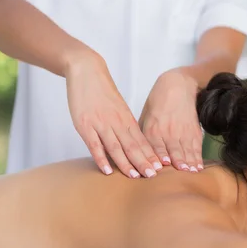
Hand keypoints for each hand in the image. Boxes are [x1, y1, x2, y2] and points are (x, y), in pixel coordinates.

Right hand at [64, 51, 161, 177]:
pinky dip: (101, 159)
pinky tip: (107, 171)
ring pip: (116, 147)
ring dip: (126, 163)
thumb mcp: (118, 108)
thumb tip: (133, 145)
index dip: (150, 155)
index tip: (161, 168)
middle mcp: (116, 123)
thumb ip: (125, 126)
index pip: (141, 141)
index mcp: (126, 119)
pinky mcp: (85, 125)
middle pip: (132, 146)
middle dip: (143, 162)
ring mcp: (101, 124)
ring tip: (135, 177)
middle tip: (153, 177)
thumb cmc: (102, 92)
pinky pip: (94, 145)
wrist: (87, 70)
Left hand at [139, 68, 203, 171]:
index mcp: (153, 129)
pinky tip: (197, 167)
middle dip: (176, 161)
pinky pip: (195, 148)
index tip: (161, 166)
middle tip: (178, 172)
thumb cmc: (158, 104)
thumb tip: (135, 156)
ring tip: (189, 172)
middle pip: (172, 149)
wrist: (177, 86)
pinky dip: (197, 158)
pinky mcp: (193, 132)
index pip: (155, 145)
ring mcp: (182, 132)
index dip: (159, 155)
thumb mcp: (145, 118)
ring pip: (185, 149)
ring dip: (188, 161)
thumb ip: (142, 138)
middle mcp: (168, 131)